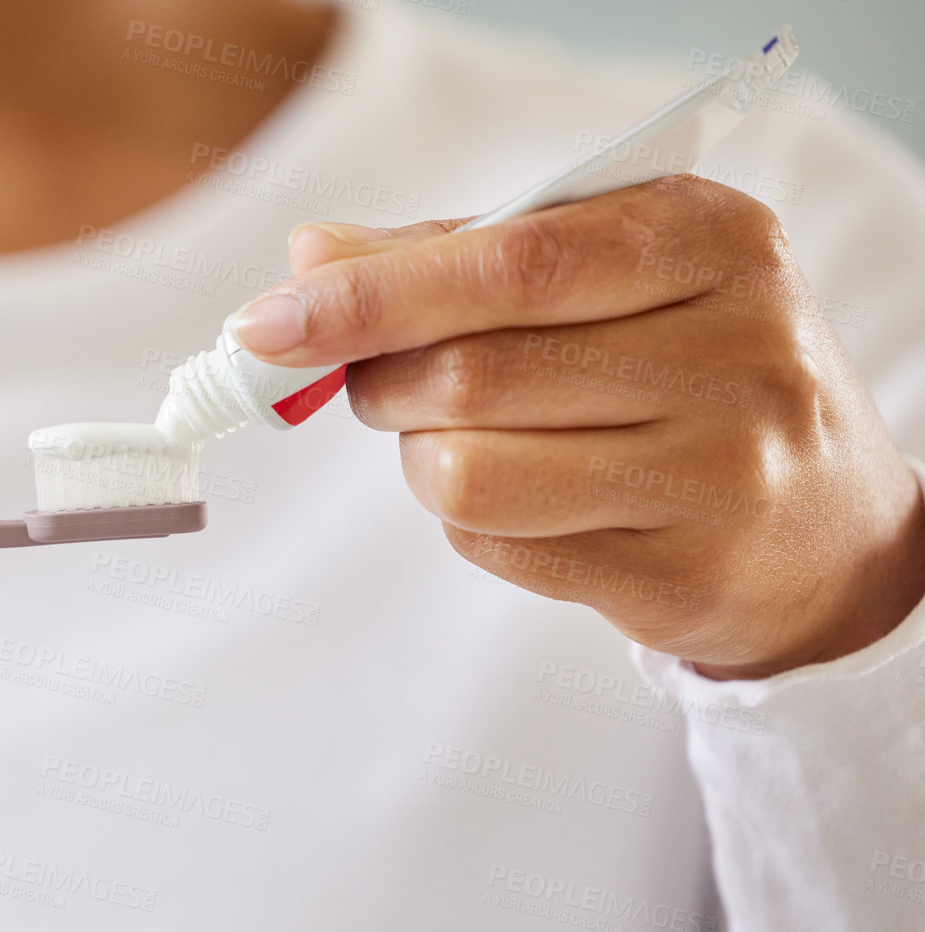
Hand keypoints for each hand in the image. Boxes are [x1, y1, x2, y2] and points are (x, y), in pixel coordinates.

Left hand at [232, 176, 924, 679]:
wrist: (833, 525)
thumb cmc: (691, 367)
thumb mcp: (610, 272)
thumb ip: (457, 254)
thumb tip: (310, 255)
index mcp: (711, 240)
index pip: (505, 265)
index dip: (365, 298)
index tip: (265, 323)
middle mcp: (733, 350)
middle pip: (469, 374)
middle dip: (381, 383)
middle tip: (376, 382)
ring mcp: (717, 473)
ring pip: (466, 471)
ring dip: (420, 458)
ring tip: (460, 438)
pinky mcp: (680, 574)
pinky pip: (495, 546)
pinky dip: (470, 521)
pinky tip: (526, 498)